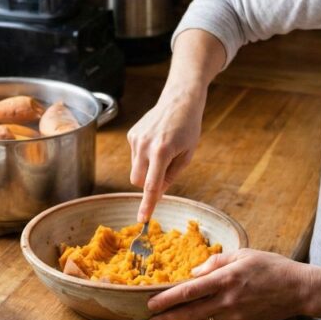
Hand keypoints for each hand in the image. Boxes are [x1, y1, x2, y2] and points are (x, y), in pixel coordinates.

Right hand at [127, 85, 205, 220]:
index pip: (151, 185)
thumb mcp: (187, 155)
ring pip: (135, 169)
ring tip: (163, 150)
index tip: (141, 219)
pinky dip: (144, 156)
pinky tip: (156, 142)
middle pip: (137, 180)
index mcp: (162, 152)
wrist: (179, 100)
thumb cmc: (188, 128)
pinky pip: (135, 156)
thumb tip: (157, 193)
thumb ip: (171, 176)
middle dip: (148, 183)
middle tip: (165, 172)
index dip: (147, 204)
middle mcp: (144, 145)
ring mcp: (135, 139)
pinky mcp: (131, 134)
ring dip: (147, 168)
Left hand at [146, 249, 315, 319]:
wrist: (298, 290)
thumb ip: (216, 261)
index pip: (190, 290)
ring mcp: (235, 314)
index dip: (168, 298)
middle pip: (191, 312)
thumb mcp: (242, 254)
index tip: (151, 303)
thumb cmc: (271, 266)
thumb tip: (195, 272)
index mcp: (226, 278)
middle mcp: (228, 299)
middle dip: (168, 319)